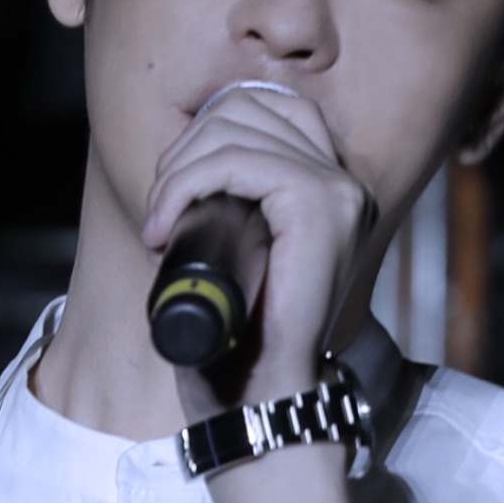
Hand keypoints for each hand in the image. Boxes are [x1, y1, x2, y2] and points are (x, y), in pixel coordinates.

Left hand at [139, 86, 374, 414]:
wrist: (261, 396)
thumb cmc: (241, 337)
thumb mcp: (236, 251)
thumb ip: (231, 204)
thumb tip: (180, 160)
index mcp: (330, 188)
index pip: (264, 109)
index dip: (202, 138)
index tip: (169, 195)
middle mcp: (344, 182)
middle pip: (247, 106)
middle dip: (184, 149)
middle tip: (159, 210)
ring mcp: (339, 191)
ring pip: (237, 126)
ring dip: (178, 169)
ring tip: (159, 221)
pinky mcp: (320, 205)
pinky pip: (238, 160)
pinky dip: (186, 183)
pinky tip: (165, 223)